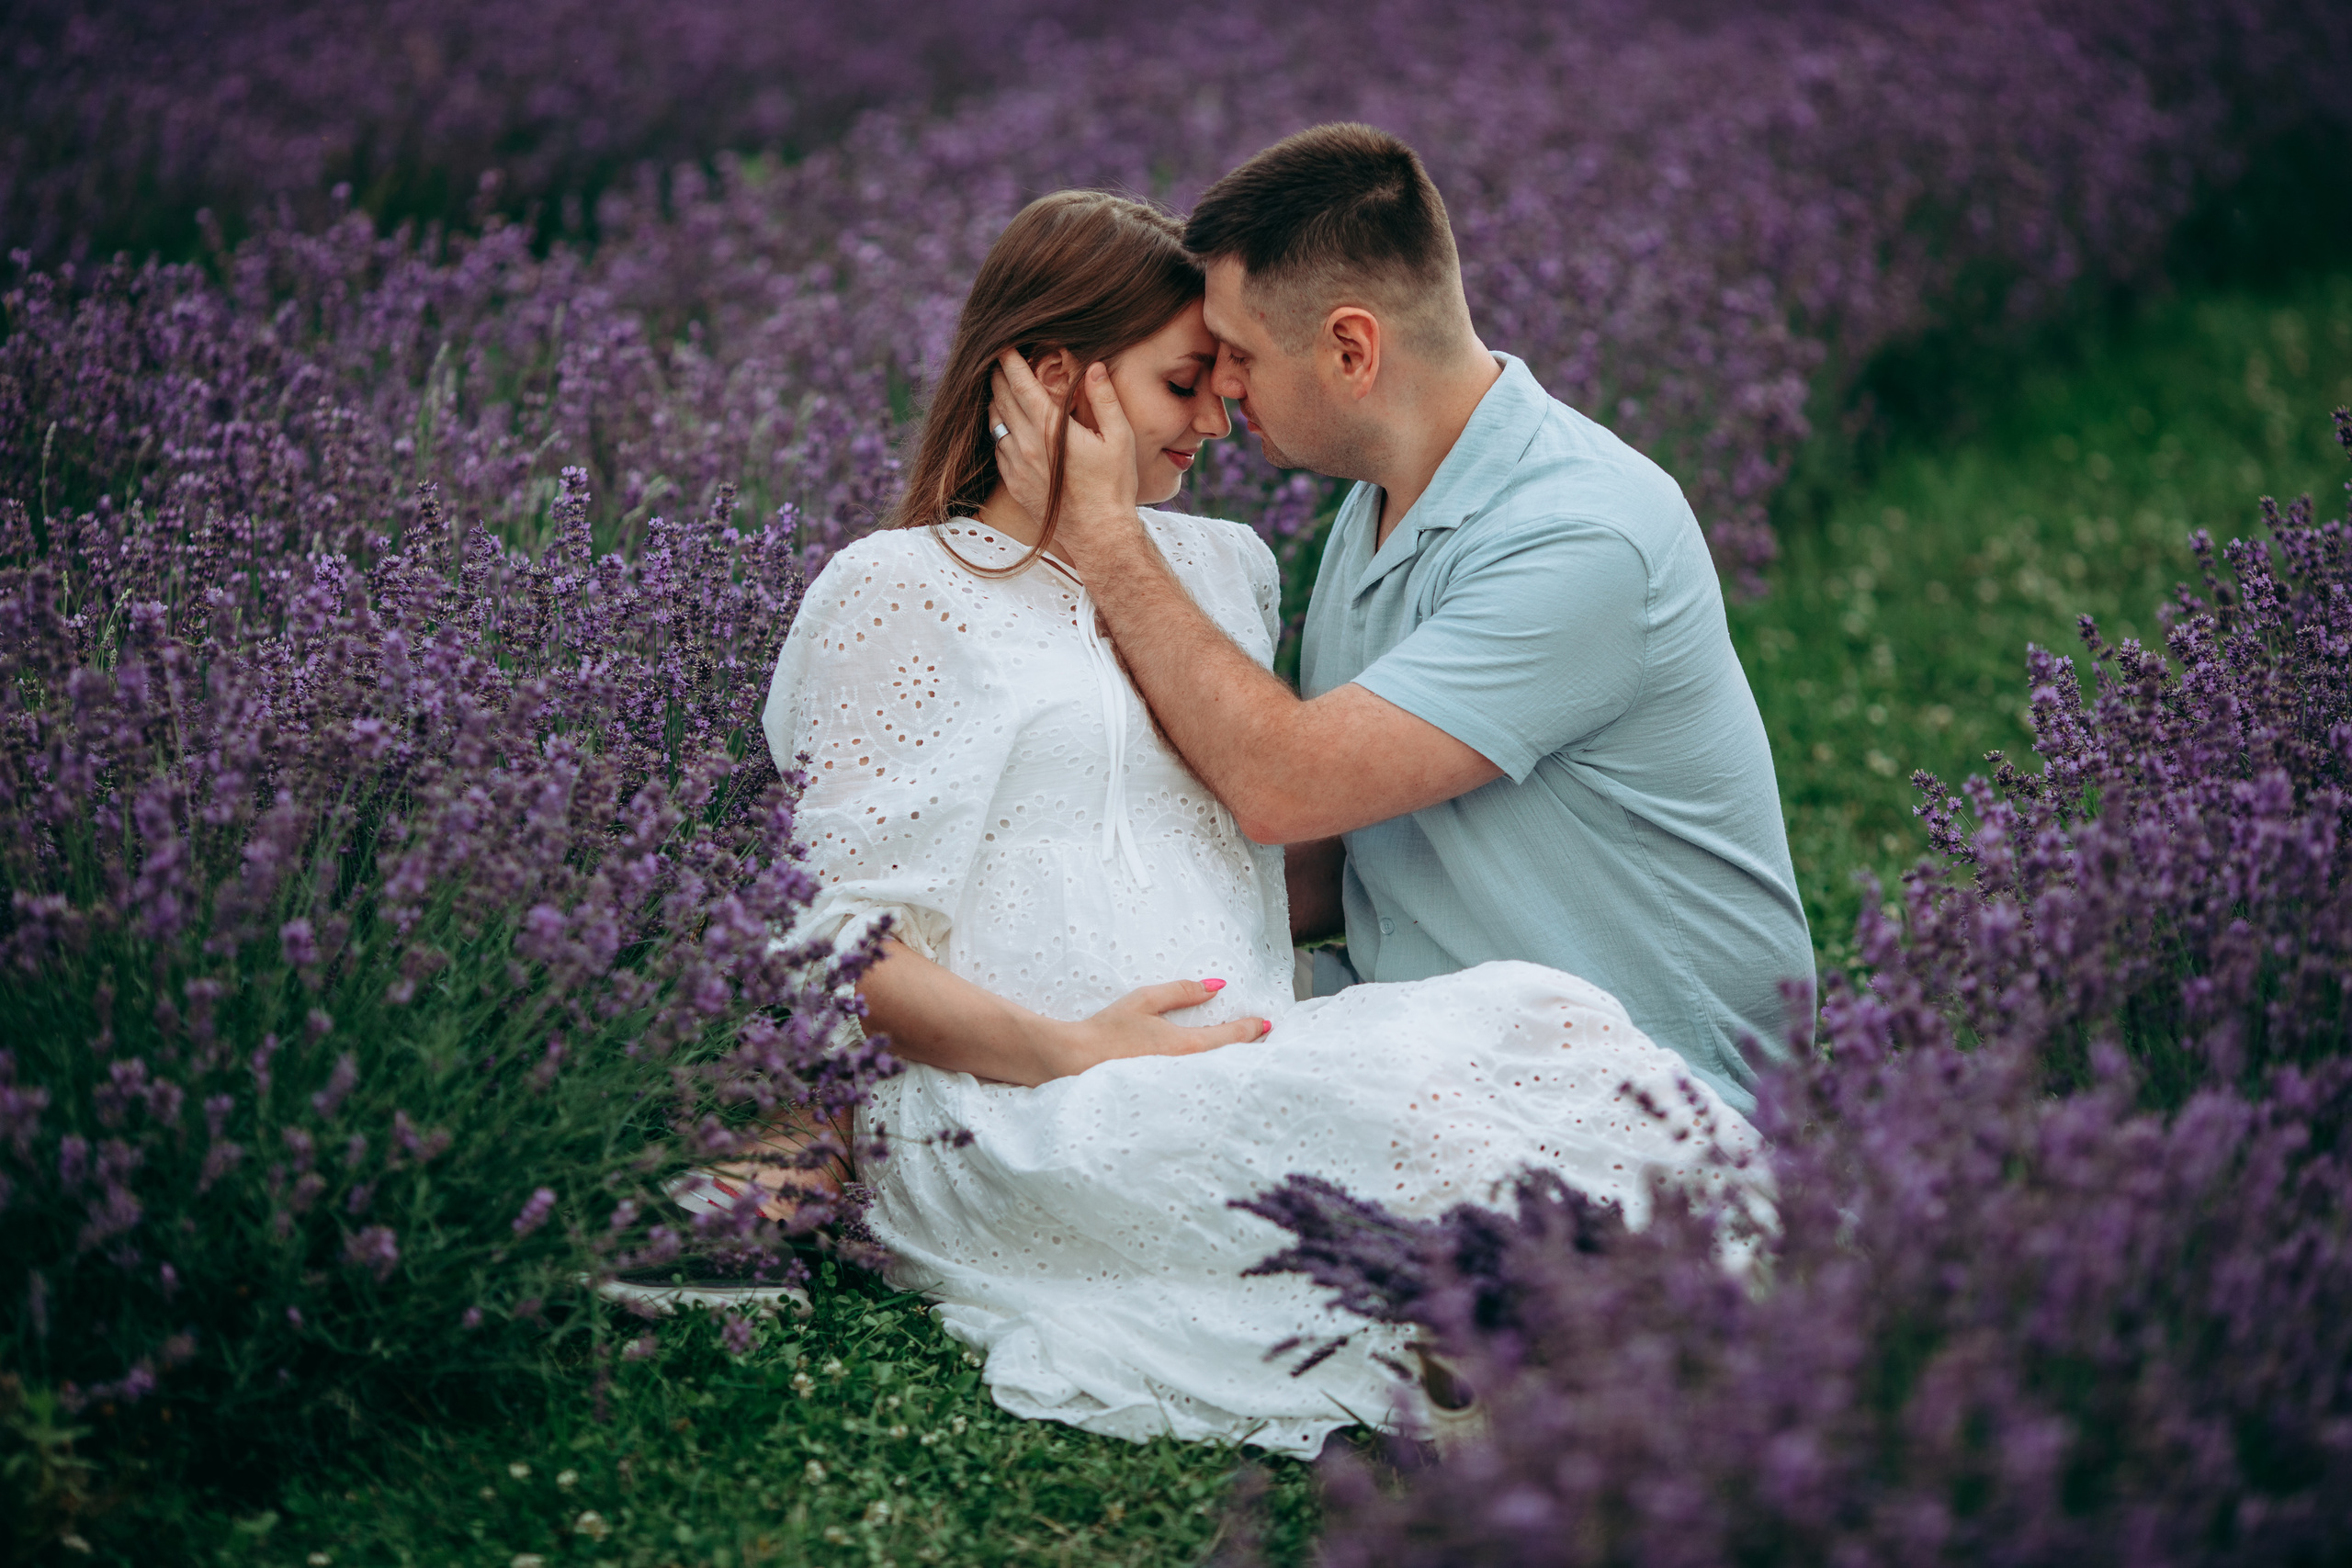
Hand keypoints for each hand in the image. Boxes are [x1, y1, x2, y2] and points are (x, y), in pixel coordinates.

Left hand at [990, 353, 1141, 564]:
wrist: (1099, 536)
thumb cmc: (1114, 487)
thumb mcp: (1119, 438)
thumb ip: (1104, 398)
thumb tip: (1093, 365)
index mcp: (1050, 430)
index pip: (1019, 384)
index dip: (1009, 360)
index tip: (1004, 343)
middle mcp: (1026, 445)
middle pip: (1001, 399)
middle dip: (997, 375)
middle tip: (998, 358)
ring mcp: (1017, 466)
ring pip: (994, 423)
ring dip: (996, 401)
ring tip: (1001, 387)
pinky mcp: (1014, 484)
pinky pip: (998, 448)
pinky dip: (1000, 431)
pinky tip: (1008, 426)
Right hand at [1036, 978, 1270, 1080]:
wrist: (1074, 1062)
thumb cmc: (1107, 1030)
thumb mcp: (1144, 1000)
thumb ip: (1182, 991)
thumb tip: (1216, 985)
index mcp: (1185, 1045)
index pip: (1230, 1037)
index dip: (1251, 1029)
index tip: (1266, 1023)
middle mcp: (1186, 1070)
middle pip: (1230, 1061)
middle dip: (1250, 1050)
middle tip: (1267, 1041)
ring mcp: (1176, 1087)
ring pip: (1216, 1075)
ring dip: (1233, 1065)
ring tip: (1247, 1057)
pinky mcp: (1165, 1097)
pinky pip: (1198, 1086)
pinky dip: (1212, 1077)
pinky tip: (1214, 1074)